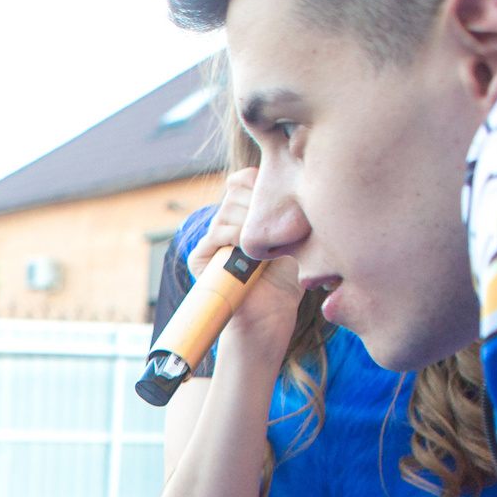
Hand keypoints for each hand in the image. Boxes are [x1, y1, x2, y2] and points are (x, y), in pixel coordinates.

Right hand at [193, 170, 302, 365]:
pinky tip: (250, 249)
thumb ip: (287, 209)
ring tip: (267, 241)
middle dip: (260, 200)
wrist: (269, 318)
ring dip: (251, 219)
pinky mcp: (201, 258)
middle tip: (278, 223)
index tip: (281, 192)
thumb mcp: (294, 237)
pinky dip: (235, 235)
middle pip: (237, 189)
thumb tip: (288, 178)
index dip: (260, 180)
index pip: (245, 180)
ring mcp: (213, 241)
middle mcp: (227, 225)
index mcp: (246, 216)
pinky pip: (216, 232)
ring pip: (228, 208)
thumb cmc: (287, 282)